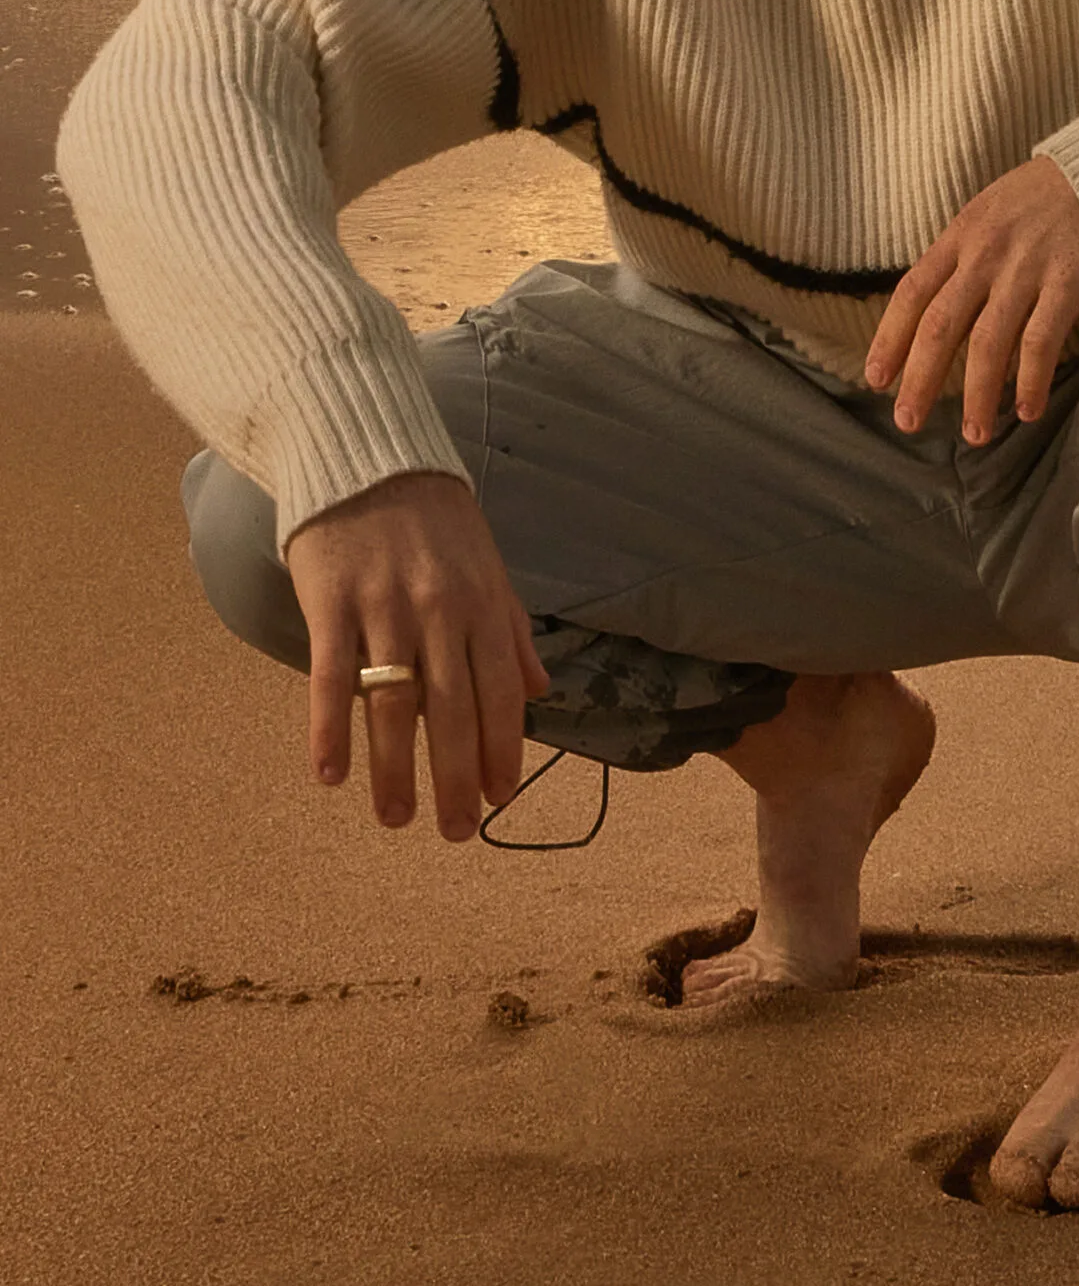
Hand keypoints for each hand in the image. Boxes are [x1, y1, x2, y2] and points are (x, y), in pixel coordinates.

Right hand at [284, 471, 551, 841]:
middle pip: (452, 710)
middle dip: (457, 778)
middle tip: (455, 832)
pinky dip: (329, 729)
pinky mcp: (331, 600)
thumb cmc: (432, 517)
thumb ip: (513, 629)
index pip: (501, 692)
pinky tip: (330, 775)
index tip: (500, 800)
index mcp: (484, 602)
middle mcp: (440, 610)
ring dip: (394, 770)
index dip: (502, 751)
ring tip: (396, 818)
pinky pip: (329, 676)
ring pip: (393, 704)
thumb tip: (542, 691)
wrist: (366, 453)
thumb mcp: (488, 565)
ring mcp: (384, 606)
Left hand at [864, 157, 1078, 444]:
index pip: (912, 292)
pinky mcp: (1067, 282)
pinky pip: (1040, 341)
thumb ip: (964, 255)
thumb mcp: (991, 212)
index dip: (890, 338)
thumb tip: (938, 307)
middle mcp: (985, 254)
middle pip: (940, 325)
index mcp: (961, 236)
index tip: (875, 378)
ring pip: (988, 342)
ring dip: (978, 394)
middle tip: (908, 421)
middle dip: (920, 379)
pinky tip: (1026, 409)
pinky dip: (1030, 379)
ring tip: (973, 433)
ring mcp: (1026, 268)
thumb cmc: (1050, 196)